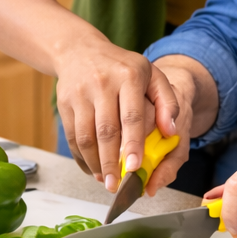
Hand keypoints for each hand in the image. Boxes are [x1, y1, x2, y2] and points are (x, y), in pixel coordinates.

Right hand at [54, 36, 181, 189]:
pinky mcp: (65, 104)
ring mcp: (80, 94)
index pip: (131, 115)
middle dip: (111, 162)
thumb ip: (168, 102)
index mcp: (128, 77)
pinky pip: (71, 137)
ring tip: (106, 179)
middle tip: (117, 186)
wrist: (80, 51)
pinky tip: (92, 167)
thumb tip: (171, 131)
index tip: (135, 167)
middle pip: (106, 131)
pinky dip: (81, 157)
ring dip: (94, 163)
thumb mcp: (152, 75)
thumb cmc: (122, 67)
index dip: (133, 143)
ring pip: (85, 137)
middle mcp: (102, 84)